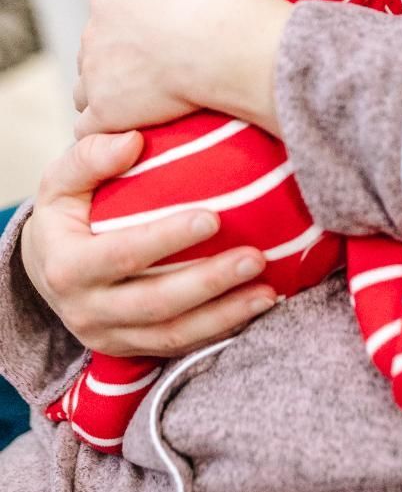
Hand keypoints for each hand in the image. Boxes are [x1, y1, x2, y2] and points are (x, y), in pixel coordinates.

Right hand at [20, 132, 276, 356]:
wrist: (45, 269)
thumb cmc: (65, 212)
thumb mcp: (60, 180)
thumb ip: (89, 157)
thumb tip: (132, 141)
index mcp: (67, 267)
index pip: (122, 255)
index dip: (166, 240)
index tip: (213, 218)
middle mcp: (87, 310)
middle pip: (155, 303)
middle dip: (209, 283)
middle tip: (255, 257)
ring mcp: (110, 336)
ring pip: (173, 335)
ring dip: (224, 315)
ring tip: (267, 292)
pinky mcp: (133, 349)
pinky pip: (180, 346)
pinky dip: (220, 330)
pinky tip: (255, 308)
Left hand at [74, 0, 290, 137]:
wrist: (219, 37)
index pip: (108, 15)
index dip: (132, 27)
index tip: (160, 37)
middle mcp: (93, 34)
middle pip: (96, 51)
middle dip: (118, 60)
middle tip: (157, 69)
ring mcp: (96, 75)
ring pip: (86, 90)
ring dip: (108, 95)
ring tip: (143, 104)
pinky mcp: (106, 113)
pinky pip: (89, 130)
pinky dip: (107, 131)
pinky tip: (128, 132)